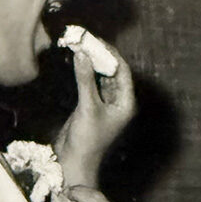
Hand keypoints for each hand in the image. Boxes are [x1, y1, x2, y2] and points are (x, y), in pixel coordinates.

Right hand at [53, 43, 134, 189]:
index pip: (122, 71)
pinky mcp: (92, 106)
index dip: (110, 54)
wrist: (74, 162)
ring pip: (101, 76)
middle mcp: (119, 102)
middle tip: (86, 40)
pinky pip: (91, 83)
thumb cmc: (87, 140)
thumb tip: (82, 54)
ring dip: (92, 62)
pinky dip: (85, 72)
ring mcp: (105, 104)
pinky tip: (78, 61)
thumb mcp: (87, 107)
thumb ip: (85, 80)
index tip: (96, 41)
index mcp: (126, 103)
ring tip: (81, 45)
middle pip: (112, 72)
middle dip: (101, 56)